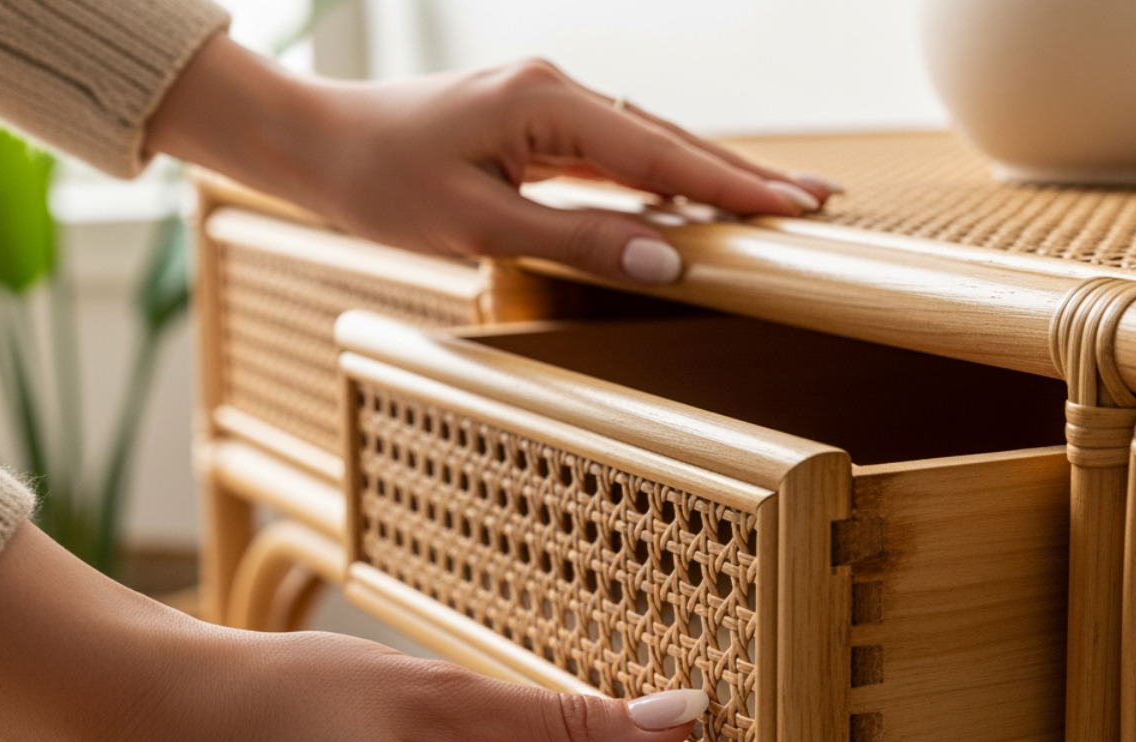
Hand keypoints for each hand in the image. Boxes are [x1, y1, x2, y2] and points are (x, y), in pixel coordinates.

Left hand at [146, 36, 839, 283]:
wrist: (316, 143)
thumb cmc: (381, 183)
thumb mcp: (476, 225)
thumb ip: (575, 240)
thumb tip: (666, 256)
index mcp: (546, 103)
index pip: (660, 152)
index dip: (731, 186)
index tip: (794, 210)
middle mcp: (557, 90)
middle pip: (670, 139)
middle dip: (744, 174)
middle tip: (818, 203)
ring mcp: (548, 102)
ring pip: (649, 142)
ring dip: (710, 175)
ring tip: (775, 204)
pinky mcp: (537, 122)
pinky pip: (617, 151)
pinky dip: (663, 176)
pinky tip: (694, 199)